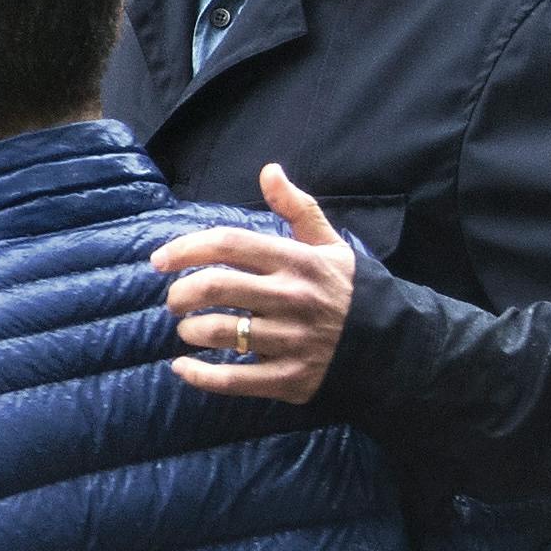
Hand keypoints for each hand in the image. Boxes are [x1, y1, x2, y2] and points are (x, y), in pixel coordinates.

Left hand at [155, 164, 356, 401]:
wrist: (391, 343)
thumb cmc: (346, 290)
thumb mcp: (328, 245)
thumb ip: (297, 208)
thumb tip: (268, 170)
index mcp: (298, 262)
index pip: (229, 244)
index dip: (186, 248)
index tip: (160, 260)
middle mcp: (292, 298)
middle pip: (215, 287)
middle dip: (180, 293)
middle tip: (174, 300)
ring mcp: (292, 340)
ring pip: (219, 332)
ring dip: (189, 331)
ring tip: (188, 329)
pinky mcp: (291, 378)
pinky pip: (232, 380)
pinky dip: (199, 375)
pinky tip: (182, 367)